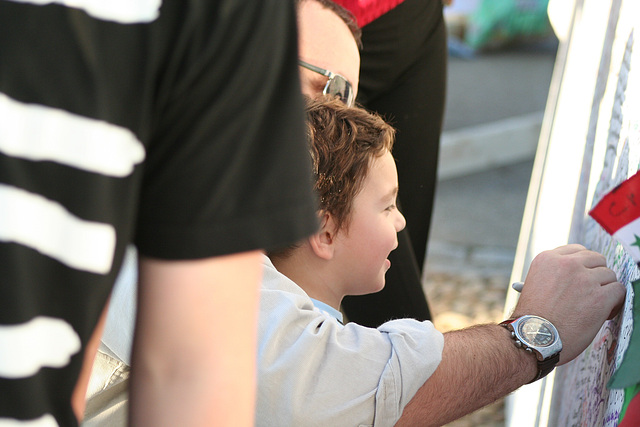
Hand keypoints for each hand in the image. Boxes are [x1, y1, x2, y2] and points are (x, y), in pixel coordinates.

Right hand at [512, 244, 624, 364]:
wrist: (532, 337)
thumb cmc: (532, 317)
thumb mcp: (536, 284)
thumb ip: (555, 275)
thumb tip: (578, 276)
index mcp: (548, 258)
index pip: (577, 250)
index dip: (583, 265)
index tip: (582, 276)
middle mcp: (567, 264)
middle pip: (596, 259)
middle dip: (596, 274)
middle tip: (592, 291)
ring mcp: (584, 279)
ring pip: (609, 275)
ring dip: (605, 289)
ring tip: (595, 305)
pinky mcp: (599, 297)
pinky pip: (619, 290)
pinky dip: (615, 302)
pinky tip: (604, 312)